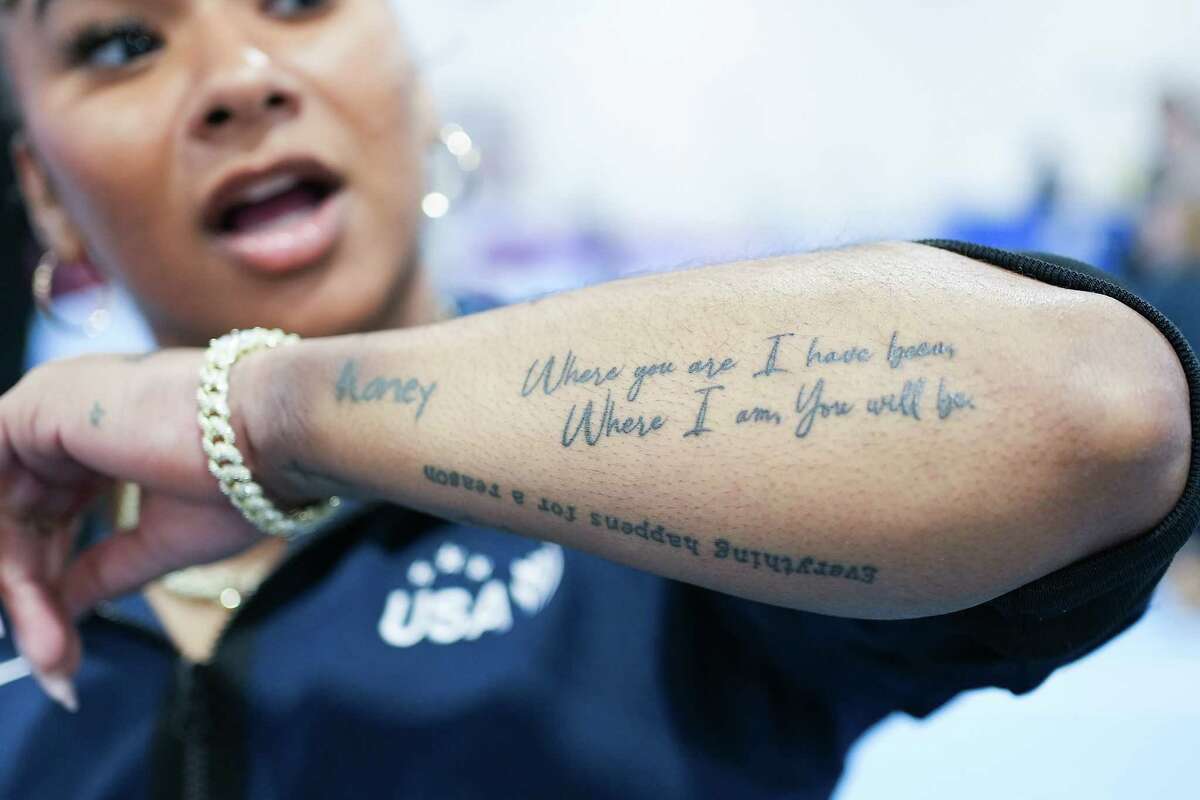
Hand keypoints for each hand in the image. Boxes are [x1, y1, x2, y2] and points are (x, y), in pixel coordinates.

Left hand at [0, 351, 265, 706]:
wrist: (273, 436)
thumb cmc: (243, 479)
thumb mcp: (163, 541)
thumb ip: (104, 570)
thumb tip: (66, 609)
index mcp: (102, 435)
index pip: (48, 515)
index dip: (47, 582)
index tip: (62, 649)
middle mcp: (70, 414)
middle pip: (17, 516)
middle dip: (29, 593)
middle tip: (54, 659)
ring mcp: (50, 405)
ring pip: (0, 505)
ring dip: (17, 580)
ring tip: (51, 644)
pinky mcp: (37, 407)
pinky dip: (1, 545)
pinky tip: (19, 588)